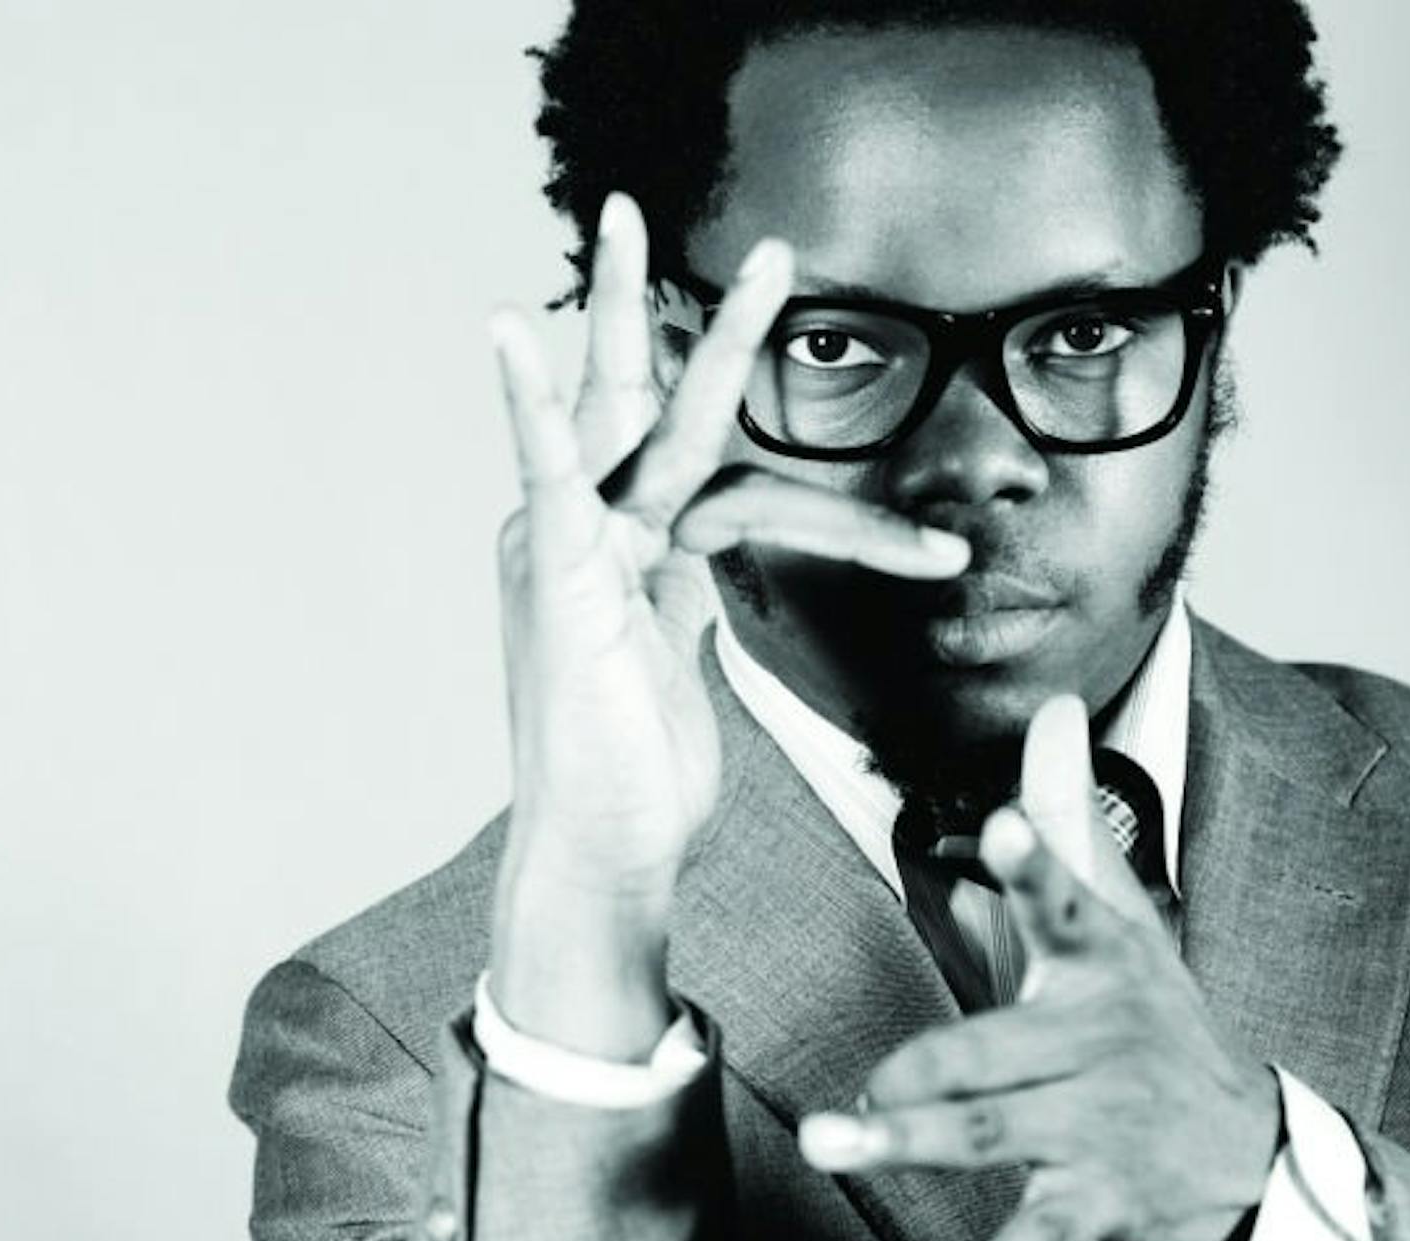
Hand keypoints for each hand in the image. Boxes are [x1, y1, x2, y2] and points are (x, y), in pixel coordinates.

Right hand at [486, 193, 970, 1057]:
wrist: (605, 853)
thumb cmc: (642, 777)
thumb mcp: (679, 666)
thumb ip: (686, 599)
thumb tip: (706, 570)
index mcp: (627, 550)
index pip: (720, 473)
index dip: (820, 483)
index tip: (903, 519)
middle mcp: (594, 533)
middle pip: (638, 398)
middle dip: (660, 307)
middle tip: (666, 217)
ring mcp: (571, 548)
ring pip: (642, 418)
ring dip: (710, 336)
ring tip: (773, 264)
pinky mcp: (555, 572)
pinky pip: (546, 472)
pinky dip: (525, 402)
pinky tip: (506, 333)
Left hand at [799, 696, 1280, 1240]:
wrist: (1251, 1148)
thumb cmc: (1152, 1014)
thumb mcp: (1118, 915)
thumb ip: (1065, 819)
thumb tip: (1049, 706)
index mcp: (1100, 958)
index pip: (1065, 899)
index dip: (1034, 861)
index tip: (998, 822)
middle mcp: (1100, 1038)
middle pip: (997, 1049)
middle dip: (924, 1069)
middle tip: (856, 1084)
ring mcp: (1101, 1121)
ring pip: (996, 1134)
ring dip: (914, 1146)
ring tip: (836, 1146)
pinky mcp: (1101, 1196)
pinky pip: (1045, 1233)